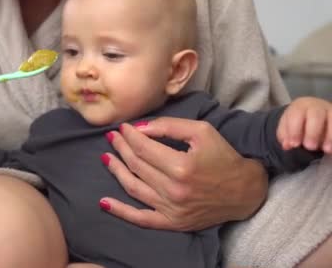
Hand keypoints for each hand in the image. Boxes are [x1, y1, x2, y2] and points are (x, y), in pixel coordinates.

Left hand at [100, 117, 267, 230]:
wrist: (245, 191)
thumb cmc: (223, 156)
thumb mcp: (201, 131)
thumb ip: (168, 126)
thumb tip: (138, 128)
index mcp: (181, 167)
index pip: (143, 148)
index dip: (129, 136)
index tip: (122, 127)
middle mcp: (174, 190)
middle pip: (136, 166)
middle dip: (121, 148)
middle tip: (112, 137)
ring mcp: (172, 209)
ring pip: (133, 188)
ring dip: (116, 171)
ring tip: (106, 157)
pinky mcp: (172, 223)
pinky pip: (141, 219)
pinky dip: (121, 211)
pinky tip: (104, 202)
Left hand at [277, 97, 331, 153]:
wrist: (312, 110)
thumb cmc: (297, 121)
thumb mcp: (286, 126)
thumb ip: (285, 135)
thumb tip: (287, 145)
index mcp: (300, 106)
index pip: (296, 115)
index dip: (295, 131)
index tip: (294, 145)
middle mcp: (316, 107)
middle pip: (316, 116)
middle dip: (312, 133)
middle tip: (310, 147)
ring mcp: (329, 111)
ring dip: (329, 136)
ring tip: (325, 149)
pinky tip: (331, 148)